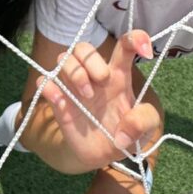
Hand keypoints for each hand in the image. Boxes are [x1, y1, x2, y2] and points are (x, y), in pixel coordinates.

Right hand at [35, 33, 160, 168]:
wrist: (104, 155)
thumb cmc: (126, 132)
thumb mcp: (147, 128)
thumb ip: (143, 121)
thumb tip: (123, 131)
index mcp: (119, 75)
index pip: (124, 46)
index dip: (135, 38)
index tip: (145, 50)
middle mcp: (94, 75)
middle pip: (83, 47)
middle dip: (92, 60)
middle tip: (102, 80)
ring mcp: (74, 86)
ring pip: (63, 58)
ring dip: (75, 73)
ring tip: (86, 95)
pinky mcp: (58, 100)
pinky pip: (45, 81)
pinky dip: (50, 87)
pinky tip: (61, 101)